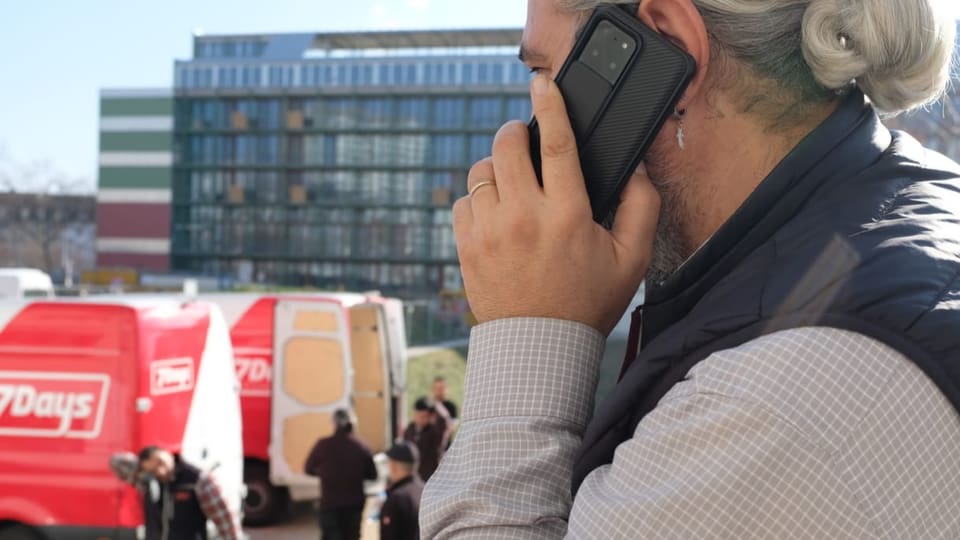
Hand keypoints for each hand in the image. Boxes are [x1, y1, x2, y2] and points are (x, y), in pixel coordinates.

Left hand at [453, 75, 660, 334]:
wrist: (539, 348)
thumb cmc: (587, 302)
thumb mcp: (631, 259)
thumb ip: (642, 208)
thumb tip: (636, 169)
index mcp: (567, 215)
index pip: (558, 144)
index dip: (550, 106)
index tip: (542, 84)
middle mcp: (524, 217)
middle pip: (507, 145)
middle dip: (516, 132)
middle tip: (525, 140)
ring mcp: (490, 232)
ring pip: (481, 171)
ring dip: (497, 167)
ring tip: (513, 183)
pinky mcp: (467, 247)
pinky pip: (464, 201)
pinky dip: (478, 198)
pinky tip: (496, 212)